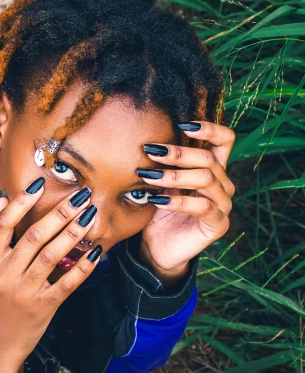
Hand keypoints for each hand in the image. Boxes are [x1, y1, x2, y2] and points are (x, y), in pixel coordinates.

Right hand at [0, 181, 101, 372]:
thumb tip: (4, 198)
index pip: (3, 225)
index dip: (21, 203)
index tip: (40, 185)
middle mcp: (5, 274)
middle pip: (33, 236)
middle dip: (59, 213)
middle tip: (80, 196)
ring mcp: (24, 291)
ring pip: (52, 256)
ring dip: (73, 233)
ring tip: (90, 215)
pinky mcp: (44, 306)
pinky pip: (67, 283)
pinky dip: (83, 266)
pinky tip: (96, 252)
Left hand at [137, 121, 235, 279]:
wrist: (157, 247)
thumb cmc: (159, 210)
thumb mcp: (160, 181)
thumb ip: (163, 163)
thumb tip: (147, 139)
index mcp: (214, 169)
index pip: (225, 140)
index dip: (209, 129)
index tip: (182, 124)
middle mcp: (223, 185)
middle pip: (209, 159)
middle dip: (178, 153)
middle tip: (150, 151)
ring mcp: (223, 205)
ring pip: (205, 179)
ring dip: (174, 176)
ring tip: (148, 177)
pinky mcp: (218, 224)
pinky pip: (202, 206)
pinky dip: (178, 201)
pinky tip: (157, 200)